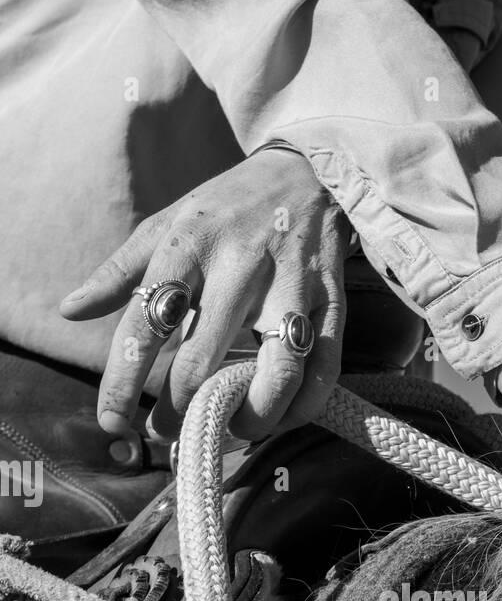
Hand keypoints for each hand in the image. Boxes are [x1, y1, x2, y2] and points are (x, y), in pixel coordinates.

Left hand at [59, 149, 349, 440]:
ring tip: (231, 429)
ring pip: (276, 374)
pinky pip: (323, 369)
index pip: (146, 323)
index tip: (112, 422)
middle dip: (179, 411)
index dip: (124, 380)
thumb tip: (70, 310)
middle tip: (169, 431)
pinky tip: (281, 416)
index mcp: (188, 245)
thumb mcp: (168, 224)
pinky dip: (302, 406)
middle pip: (202, 360)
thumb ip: (119, 272)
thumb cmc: (228, 207)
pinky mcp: (332, 301)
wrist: (308, 169)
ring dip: (250, 418)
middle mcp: (239, 266)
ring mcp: (291, 286)